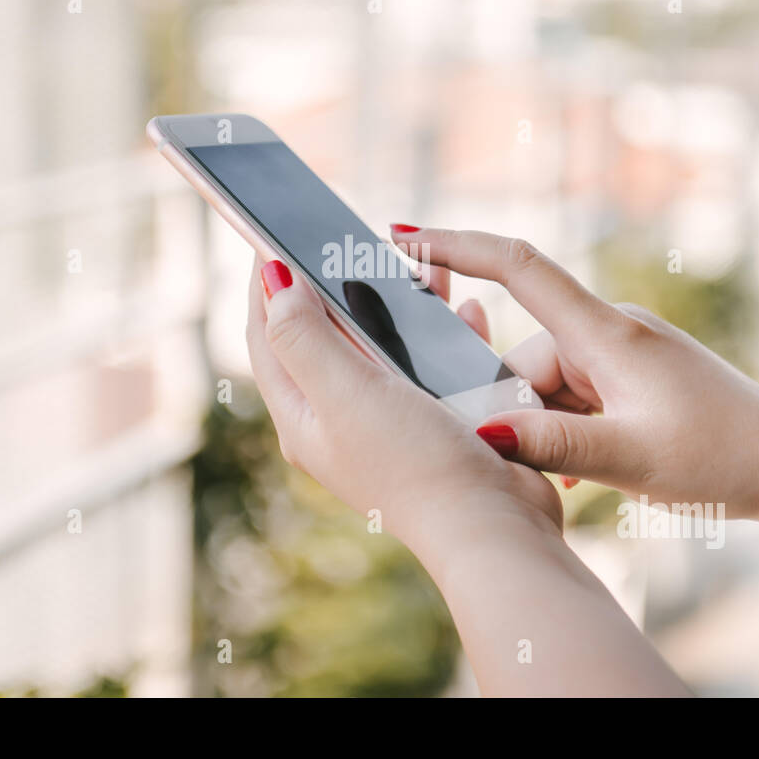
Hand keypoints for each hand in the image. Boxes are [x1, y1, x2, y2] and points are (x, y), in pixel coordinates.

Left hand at [243, 256, 562, 558]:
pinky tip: (461, 312)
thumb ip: (305, 337)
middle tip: (341, 240)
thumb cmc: (415, 466)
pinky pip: (428, 362)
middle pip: (321, 336)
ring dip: (390, 303)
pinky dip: (440, 333)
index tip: (270, 233)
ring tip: (409, 265)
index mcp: (304, 416)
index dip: (265, 284)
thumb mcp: (346, 393)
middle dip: (330, 284)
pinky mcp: (433, 421)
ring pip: (379, 344)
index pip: (268, 336)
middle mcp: (339, 420)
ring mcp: (387, 422)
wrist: (492, 525)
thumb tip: (274, 282)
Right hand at [391, 226, 758, 524]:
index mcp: (606, 333)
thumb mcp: (631, 458)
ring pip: (549, 385)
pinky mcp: (635, 378)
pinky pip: (578, 397)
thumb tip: (481, 430)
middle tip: (557, 467)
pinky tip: (592, 471)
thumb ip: (552, 442)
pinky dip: (572, 431)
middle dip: (520, 410)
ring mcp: (624, 354)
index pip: (518, 268)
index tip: (401, 237)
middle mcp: (611, 331)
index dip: (456, 245)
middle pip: (526, 356)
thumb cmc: (724, 457)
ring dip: (551, 429)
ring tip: (590, 476)